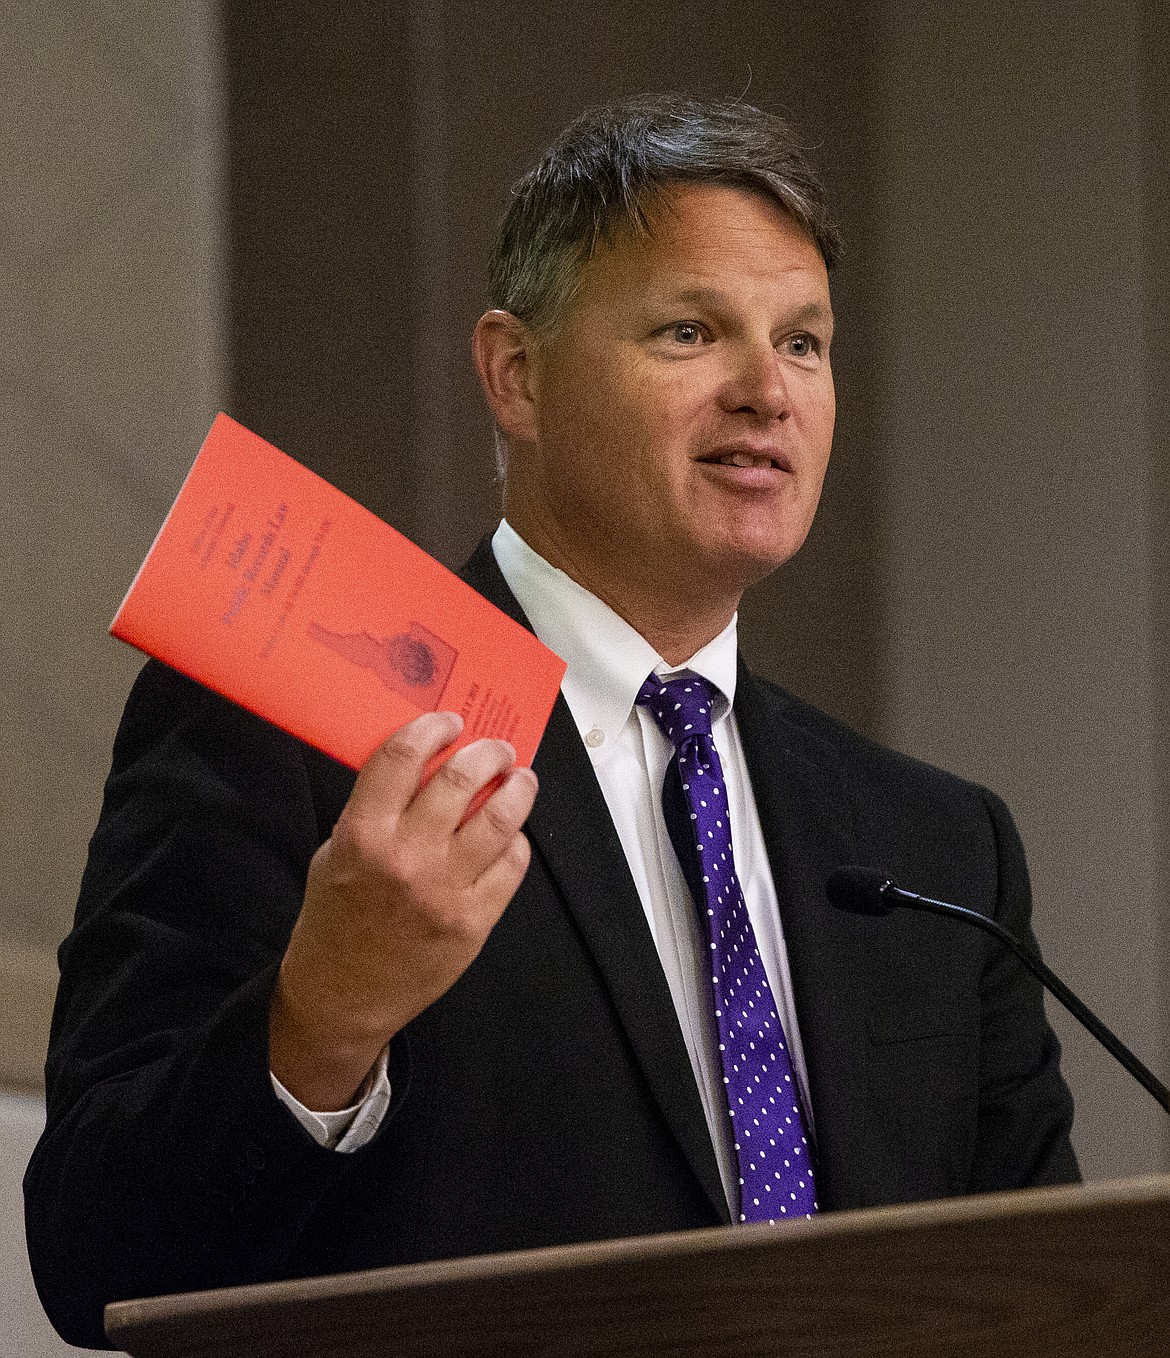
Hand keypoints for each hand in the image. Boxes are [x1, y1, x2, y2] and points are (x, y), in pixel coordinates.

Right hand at [269, 711, 536, 1109]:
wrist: (342, 996)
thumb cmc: (335, 917)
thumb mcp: (335, 851)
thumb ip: (375, 809)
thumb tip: (426, 765)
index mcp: (363, 834)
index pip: (401, 757)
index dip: (431, 728)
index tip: (450, 722)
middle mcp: (406, 857)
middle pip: (461, 779)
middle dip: (487, 753)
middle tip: (497, 748)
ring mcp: (445, 891)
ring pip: (499, 819)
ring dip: (517, 789)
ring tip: (521, 779)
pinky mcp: (474, 922)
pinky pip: (511, 866)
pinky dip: (516, 841)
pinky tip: (511, 833)